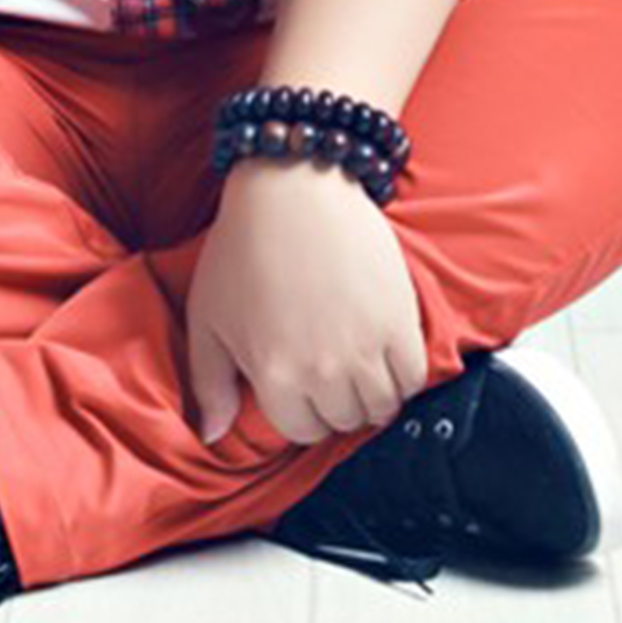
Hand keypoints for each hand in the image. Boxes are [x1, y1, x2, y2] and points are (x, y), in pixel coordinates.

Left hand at [186, 157, 427, 447]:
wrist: (293, 187)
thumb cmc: (244, 246)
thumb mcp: (207, 317)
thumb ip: (209, 383)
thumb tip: (211, 435)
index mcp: (274, 376)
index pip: (302, 430)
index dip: (301, 408)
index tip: (301, 385)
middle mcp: (322, 371)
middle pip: (343, 420)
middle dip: (334, 402)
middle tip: (328, 369)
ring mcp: (365, 348)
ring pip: (382, 407)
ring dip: (371, 394)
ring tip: (358, 365)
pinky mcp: (399, 320)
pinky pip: (414, 377)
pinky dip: (403, 376)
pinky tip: (385, 355)